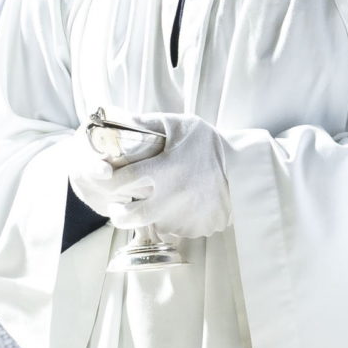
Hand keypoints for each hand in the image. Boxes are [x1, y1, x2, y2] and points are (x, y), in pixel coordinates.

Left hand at [70, 111, 230, 237]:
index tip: (106, 179)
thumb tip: (117, 118)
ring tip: (149, 204)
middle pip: (131, 216)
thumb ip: (147, 123)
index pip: (123, 179)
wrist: (242, 166)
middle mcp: (171, 196)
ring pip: (151, 225)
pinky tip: (174, 208)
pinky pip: (173, 229)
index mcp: (164, 169)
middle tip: (117, 207)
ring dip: (146, 218)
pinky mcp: (195, 227)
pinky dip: (169, 221)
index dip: (109, 181)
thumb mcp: (178, 125)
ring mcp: (183, 215)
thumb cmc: (206, 142)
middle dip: (118, 214)